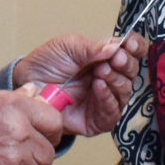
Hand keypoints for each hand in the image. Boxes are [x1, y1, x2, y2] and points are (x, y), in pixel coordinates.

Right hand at [0, 86, 62, 164]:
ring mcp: (15, 163)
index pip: (53, 120)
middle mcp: (20, 135)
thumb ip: (10, 97)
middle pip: (47, 152)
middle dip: (35, 154)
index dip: (49, 129)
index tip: (43, 133)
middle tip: (16, 151)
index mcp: (15, 108)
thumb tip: (32, 92)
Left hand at [10, 32, 144, 136]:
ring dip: (116, 80)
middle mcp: (110, 78)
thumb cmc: (47, 63)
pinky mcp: (97, 119)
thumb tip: (116, 47)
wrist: (28, 83)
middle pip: (132, 72)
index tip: (131, 45)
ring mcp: (105, 99)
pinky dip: (107, 98)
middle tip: (115, 58)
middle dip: (126, 64)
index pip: (132, 51)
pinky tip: (98, 87)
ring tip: (101, 71)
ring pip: (125, 92)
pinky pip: (112, 112)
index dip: (136, 47)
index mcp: (106, 57)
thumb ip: (92, 47)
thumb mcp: (68, 46)